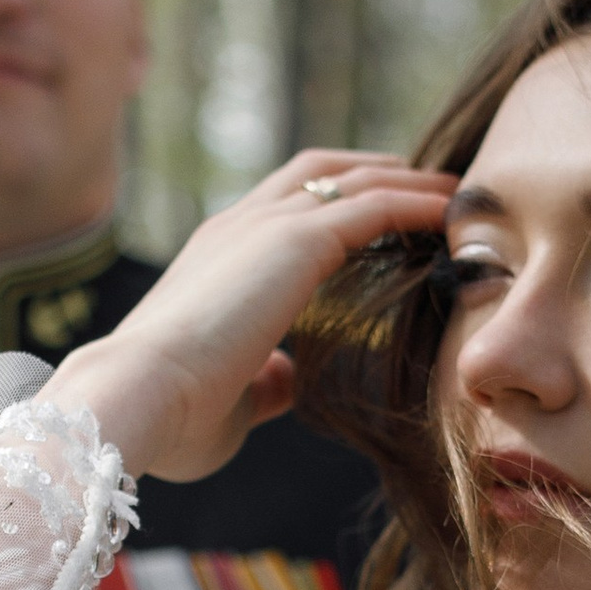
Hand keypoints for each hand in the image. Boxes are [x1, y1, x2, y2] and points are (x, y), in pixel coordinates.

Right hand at [42, 147, 454, 483]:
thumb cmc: (170, 417)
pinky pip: (375, 206)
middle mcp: (238, 228)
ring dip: (407, 181)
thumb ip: (263, 378)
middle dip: (372, 172)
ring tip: (453, 190)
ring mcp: (265, 228)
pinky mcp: (296, 241)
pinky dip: (416, 204)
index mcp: (215, 258)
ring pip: (352, 179)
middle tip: (423, 183)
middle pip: (317, 172)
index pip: (281, 210)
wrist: (138, 399)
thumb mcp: (229, 397)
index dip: (331, 206)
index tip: (377, 219)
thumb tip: (288, 375)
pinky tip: (451, 214)